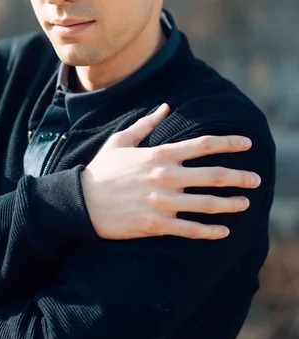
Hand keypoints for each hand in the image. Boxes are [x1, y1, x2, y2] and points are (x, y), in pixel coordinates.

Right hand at [80, 104, 260, 240]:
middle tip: (257, 179)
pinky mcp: (156, 224)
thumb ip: (146, 124)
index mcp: (159, 154)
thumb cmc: (101, 169)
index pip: (203, 145)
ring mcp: (162, 202)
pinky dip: (210, 231)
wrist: (82, 201)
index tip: (247, 144)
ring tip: (245, 204)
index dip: (229, 143)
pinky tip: (224, 232)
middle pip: (213, 175)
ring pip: (206, 203)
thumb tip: (165, 107)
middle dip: (239, 177)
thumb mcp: (121, 140)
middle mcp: (166, 176)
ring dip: (230, 204)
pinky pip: (190, 229)